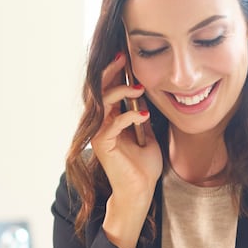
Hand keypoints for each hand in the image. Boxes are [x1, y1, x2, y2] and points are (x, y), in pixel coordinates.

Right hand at [94, 53, 161, 247]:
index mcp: (110, 119)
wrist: (141, 190)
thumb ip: (141, 115)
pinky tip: (144, 115)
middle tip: (123, 57)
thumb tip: (145, 96)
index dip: (115, 72)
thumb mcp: (147, 134)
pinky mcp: (102, 144)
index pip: (108, 89)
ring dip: (120, 91)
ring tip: (139, 88)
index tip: (126, 56)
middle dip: (111, 71)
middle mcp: (101, 123)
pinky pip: (113, 123)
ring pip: (103, 102)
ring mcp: (99, 133)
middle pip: (100, 90)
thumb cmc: (143, 165)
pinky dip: (129, 116)